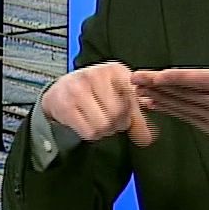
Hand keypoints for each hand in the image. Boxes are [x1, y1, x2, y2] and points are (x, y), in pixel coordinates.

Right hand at [41, 62, 156, 145]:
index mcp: (114, 70)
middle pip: (118, 114)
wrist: (60, 91)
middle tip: (112, 120)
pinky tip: (88, 124)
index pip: (133, 98)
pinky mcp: (65, 106)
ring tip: (100, 122)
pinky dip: (92, 134)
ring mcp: (77, 90)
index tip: (127, 116)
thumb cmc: (96, 93)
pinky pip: (89, 132)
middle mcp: (95, 75)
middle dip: (118, 124)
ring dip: (105, 131)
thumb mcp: (120, 96)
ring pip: (104, 125)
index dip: (132, 114)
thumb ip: (138, 117)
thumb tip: (148, 139)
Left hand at [131, 29, 208, 158]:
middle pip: (185, 93)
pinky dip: (170, 111)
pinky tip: (154, 105)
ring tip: (138, 90)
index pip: (202, 80)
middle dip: (158, 86)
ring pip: (183, 106)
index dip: (177, 78)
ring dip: (159, 98)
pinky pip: (187, 118)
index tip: (157, 75)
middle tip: (135, 79)